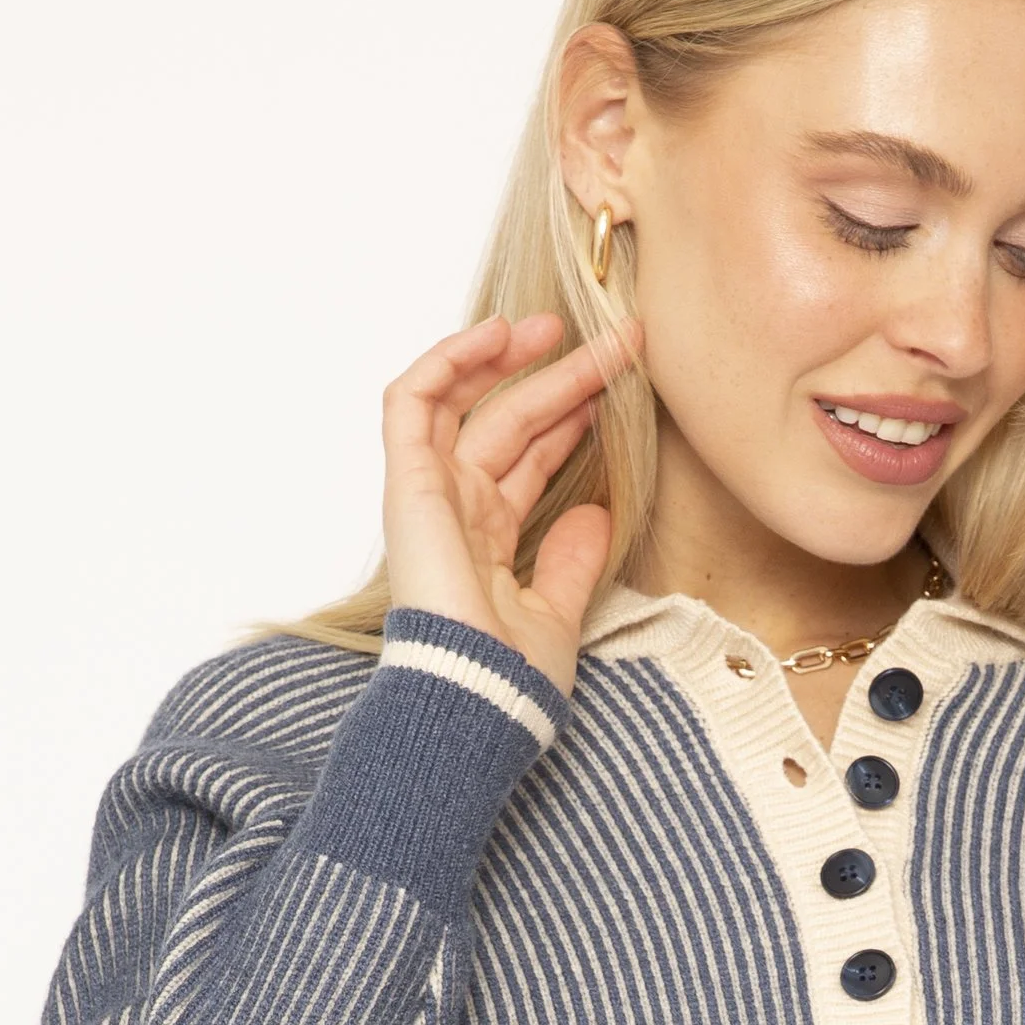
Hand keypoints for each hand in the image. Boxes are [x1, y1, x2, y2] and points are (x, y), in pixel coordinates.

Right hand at [380, 311, 640, 696]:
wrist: (478, 699)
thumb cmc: (510, 679)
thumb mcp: (558, 612)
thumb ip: (572, 562)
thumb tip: (598, 513)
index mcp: (486, 535)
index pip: (528, 456)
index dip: (569, 415)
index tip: (617, 386)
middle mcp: (455, 507)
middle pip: (508, 420)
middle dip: (561, 376)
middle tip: (617, 342)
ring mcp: (428, 493)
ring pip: (462, 400)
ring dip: (505, 356)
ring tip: (558, 326)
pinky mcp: (407, 484)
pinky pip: (411, 402)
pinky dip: (448, 361)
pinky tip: (498, 333)